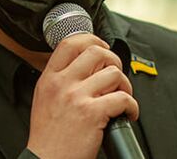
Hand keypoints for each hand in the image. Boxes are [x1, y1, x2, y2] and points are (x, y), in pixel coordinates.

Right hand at [26, 34, 138, 158]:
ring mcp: (77, 97)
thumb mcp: (44, 99)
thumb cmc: (47, 137)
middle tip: (115, 75)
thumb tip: (85, 66)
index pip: (70, 43)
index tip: (102, 47)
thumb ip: (60, 79)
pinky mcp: (92, 113)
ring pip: (113, 73)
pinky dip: (132, 106)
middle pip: (97, 52)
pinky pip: (123, 98)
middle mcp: (62, 84)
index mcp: (49, 78)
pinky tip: (127, 113)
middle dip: (114, 61)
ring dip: (125, 85)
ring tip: (121, 97)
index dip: (92, 39)